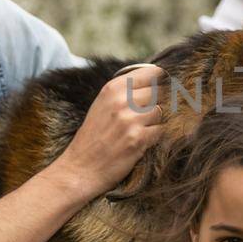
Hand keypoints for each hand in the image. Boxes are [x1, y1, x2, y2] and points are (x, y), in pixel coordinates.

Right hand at [52, 64, 163, 200]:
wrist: (81, 168)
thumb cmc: (93, 137)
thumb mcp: (102, 105)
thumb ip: (124, 92)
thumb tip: (155, 82)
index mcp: (112, 88)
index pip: (151, 73)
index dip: (160, 81)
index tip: (161, 88)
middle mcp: (121, 101)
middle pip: (159, 93)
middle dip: (157, 104)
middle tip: (145, 116)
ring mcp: (130, 120)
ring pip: (161, 112)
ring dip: (155, 122)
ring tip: (140, 130)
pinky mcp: (138, 139)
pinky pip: (160, 131)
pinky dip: (154, 137)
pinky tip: (141, 142)